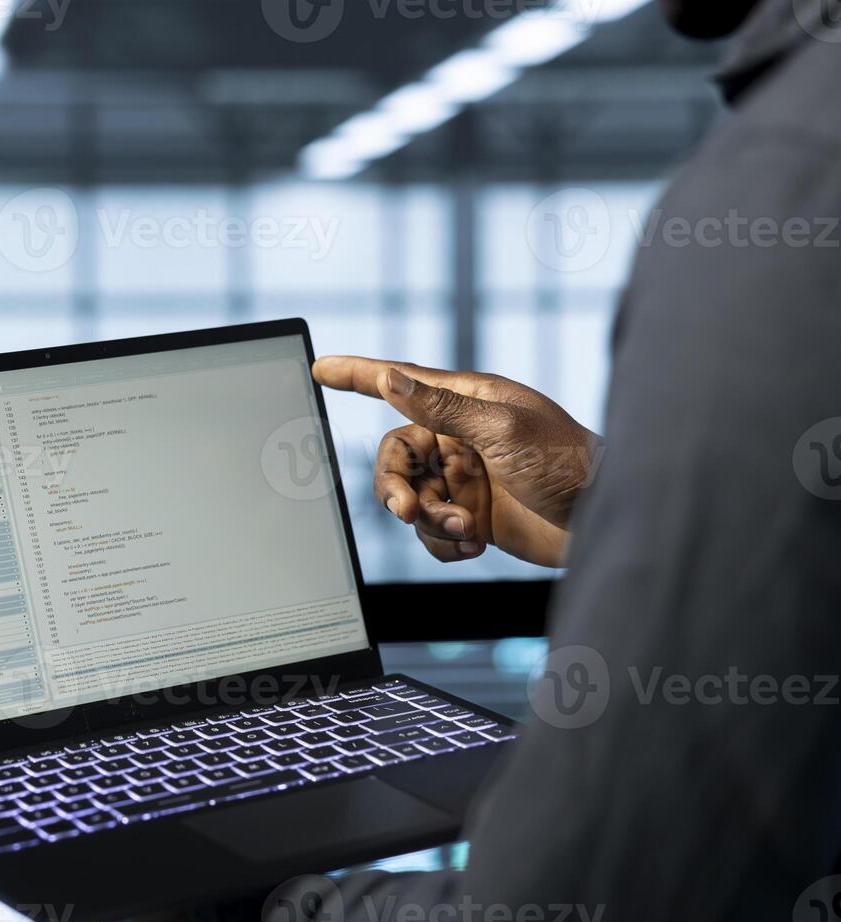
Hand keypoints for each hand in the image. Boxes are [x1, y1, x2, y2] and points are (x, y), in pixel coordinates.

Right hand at [313, 356, 601, 567]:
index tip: (320, 368)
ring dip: (429, 519)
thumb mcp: (502, 431)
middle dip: (395, 486)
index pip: (400, 382)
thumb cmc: (569, 466)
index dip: (357, 375)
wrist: (608, 523)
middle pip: (395, 455)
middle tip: (407, 511)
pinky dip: (443, 542)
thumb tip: (390, 378)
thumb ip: (441, 407)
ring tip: (465, 530)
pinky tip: (474, 545)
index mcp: (468, 402)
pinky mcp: (474, 516)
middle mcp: (461, 437)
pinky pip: (431, 530)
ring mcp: (467, 478)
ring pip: (410, 497)